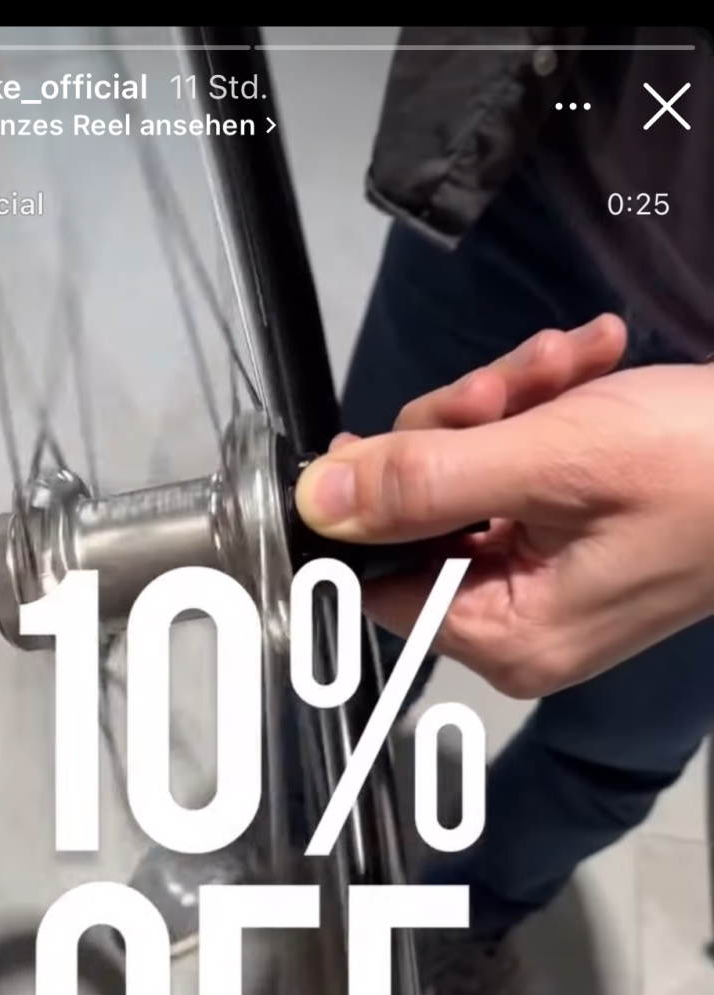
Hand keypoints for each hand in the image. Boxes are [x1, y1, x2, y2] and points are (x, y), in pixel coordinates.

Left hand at [295, 317, 713, 694]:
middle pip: (424, 518)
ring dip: (513, 402)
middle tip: (514, 382)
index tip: (404, 432)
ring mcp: (552, 581)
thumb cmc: (702, 466)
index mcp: (506, 636)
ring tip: (575, 359)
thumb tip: (318, 501)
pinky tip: (592, 362)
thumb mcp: (549, 459)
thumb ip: (424, 481)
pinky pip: (526, 471)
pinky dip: (550, 409)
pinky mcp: (582, 538)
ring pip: (473, 478)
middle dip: (463, 428)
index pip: (379, 579)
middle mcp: (520, 624)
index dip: (379, 498)